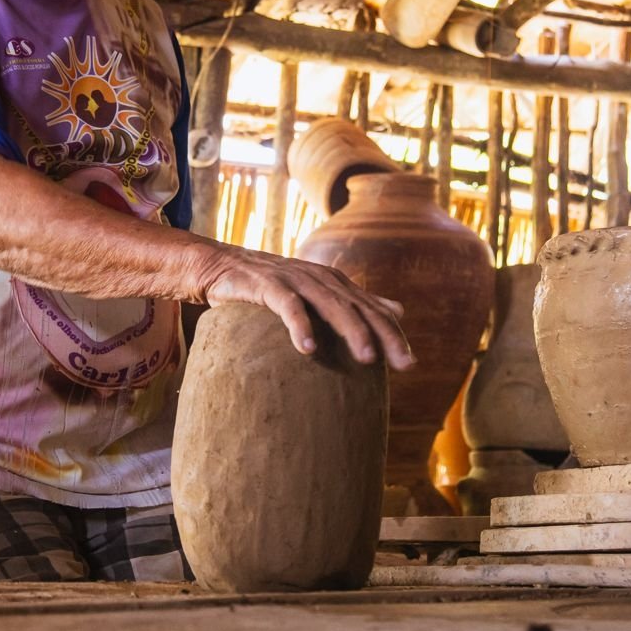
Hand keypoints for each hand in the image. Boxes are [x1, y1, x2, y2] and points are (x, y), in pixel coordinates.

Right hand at [194, 246, 412, 369]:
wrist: (220, 266)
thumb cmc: (271, 285)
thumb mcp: (318, 292)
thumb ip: (357, 301)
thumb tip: (399, 310)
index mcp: (334, 283)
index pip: (371, 309)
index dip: (392, 334)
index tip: (410, 364)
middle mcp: (320, 279)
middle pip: (359, 308)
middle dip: (383, 335)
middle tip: (402, 365)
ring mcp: (294, 280)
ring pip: (330, 305)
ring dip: (351, 330)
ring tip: (367, 358)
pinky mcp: (266, 285)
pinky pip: (287, 305)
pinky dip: (300, 325)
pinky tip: (308, 349)